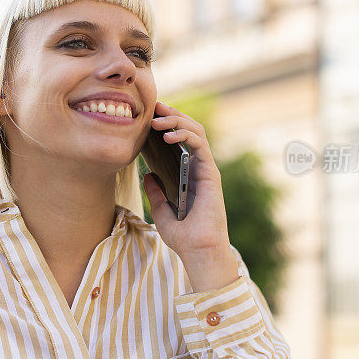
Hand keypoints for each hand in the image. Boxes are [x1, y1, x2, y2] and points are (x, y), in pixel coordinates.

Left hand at [142, 101, 231, 258]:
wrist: (198, 250)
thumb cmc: (183, 236)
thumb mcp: (162, 211)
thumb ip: (156, 192)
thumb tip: (147, 175)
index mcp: (188, 174)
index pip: (181, 140)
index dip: (167, 124)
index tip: (149, 115)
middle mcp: (199, 168)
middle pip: (189, 130)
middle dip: (172, 115)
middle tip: (153, 107)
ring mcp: (206, 169)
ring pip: (196, 132)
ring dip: (177, 120)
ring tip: (157, 120)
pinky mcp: (211, 173)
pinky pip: (200, 145)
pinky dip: (185, 135)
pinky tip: (168, 136)